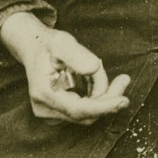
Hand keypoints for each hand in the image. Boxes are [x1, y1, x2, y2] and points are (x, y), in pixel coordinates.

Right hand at [0, 11, 130, 124]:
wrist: (34, 49)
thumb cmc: (48, 44)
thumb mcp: (62, 42)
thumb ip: (78, 56)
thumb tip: (94, 68)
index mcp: (44, 93)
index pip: (77, 110)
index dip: (102, 107)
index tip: (123, 101)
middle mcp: (45, 109)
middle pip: (85, 114)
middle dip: (108, 99)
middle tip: (124, 79)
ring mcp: (50, 113)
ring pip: (87, 113)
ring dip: (102, 95)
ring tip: (100, 70)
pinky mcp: (57, 112)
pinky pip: (84, 109)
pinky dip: (95, 96)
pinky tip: (94, 78)